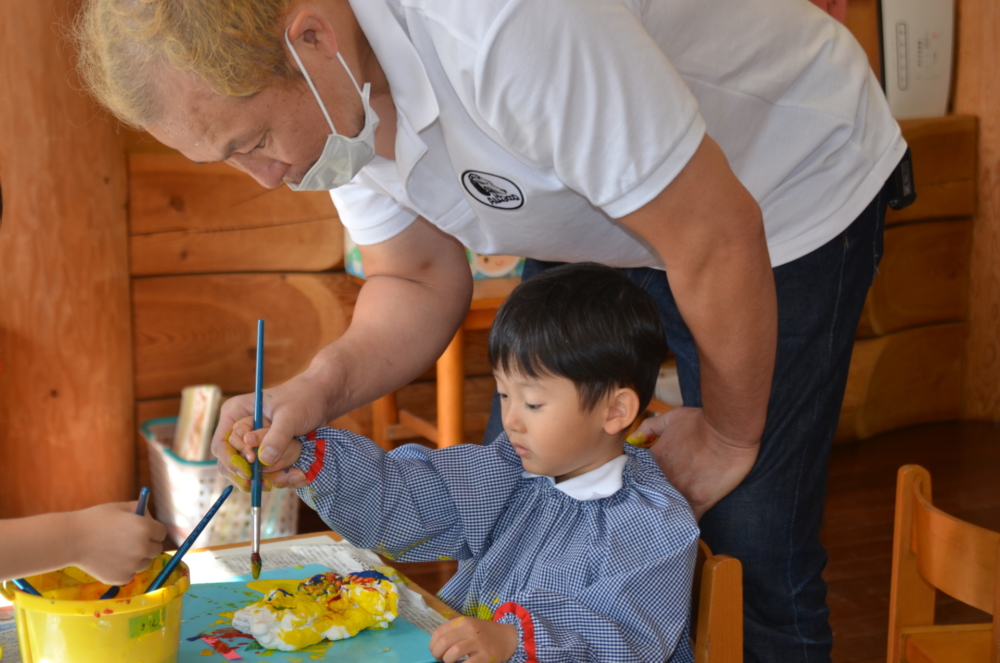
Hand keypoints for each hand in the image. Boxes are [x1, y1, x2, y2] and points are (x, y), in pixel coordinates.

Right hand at [70, 502, 167, 584]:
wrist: (72, 539)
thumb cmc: (96, 519)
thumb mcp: (122, 507)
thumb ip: (142, 511)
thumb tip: (153, 520)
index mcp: (145, 528)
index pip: (162, 533)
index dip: (153, 531)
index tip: (145, 531)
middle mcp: (142, 547)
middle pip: (156, 549)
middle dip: (148, 545)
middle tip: (131, 542)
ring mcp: (133, 565)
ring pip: (145, 563)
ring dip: (137, 558)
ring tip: (118, 551)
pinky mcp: (122, 578)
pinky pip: (131, 574)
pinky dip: (125, 569)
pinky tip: (111, 560)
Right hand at [211, 372, 329, 489]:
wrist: (321, 399)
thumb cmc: (303, 399)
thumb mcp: (290, 416)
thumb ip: (277, 437)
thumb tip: (263, 460)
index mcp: (235, 413)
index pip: (221, 445)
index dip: (232, 461)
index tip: (249, 470)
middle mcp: (240, 430)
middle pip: (230, 463)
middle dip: (247, 475)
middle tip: (265, 484)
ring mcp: (252, 443)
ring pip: (247, 471)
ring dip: (265, 479)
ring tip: (287, 478)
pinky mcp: (266, 452)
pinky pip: (265, 472)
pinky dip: (277, 477)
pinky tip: (295, 474)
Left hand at [430, 616, 517, 662]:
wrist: (508, 637)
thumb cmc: (484, 633)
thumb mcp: (468, 626)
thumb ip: (453, 632)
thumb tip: (436, 646)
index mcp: (462, 621)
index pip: (439, 632)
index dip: (432, 645)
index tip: (435, 651)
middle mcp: (469, 630)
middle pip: (444, 642)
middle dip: (437, 654)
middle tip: (440, 659)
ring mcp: (478, 643)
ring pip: (453, 653)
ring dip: (447, 661)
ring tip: (450, 662)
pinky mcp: (485, 656)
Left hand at [639, 406, 759, 519]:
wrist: (728, 430)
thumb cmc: (701, 422)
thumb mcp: (671, 418)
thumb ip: (649, 427)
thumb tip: (634, 439)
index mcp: (653, 460)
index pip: (636, 477)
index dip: (637, 484)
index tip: (641, 488)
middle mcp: (662, 477)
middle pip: (648, 497)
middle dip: (649, 502)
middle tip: (652, 508)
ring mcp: (680, 490)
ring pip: (666, 509)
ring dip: (666, 515)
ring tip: (666, 521)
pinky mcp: (700, 500)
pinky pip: (688, 518)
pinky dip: (684, 523)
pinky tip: (682, 528)